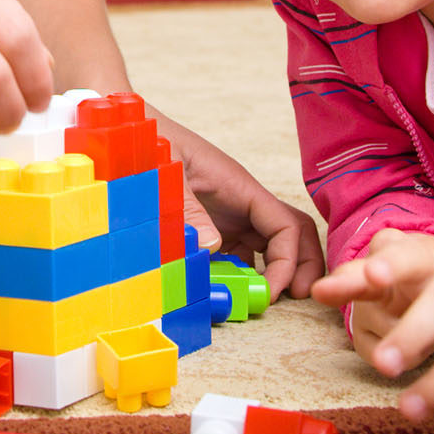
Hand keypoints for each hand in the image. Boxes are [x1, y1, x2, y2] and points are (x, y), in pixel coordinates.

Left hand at [154, 113, 324, 300]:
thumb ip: (187, 208)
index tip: (272, 290)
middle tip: (295, 297)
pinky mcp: (213, 224)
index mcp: (240, 186)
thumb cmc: (154, 144)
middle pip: (289, 233)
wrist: (134, 133)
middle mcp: (242, 202)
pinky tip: (224, 288)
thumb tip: (211, 246)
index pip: (285, 224)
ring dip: (270, 272)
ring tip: (257, 301)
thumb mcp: (167, 174)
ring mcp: (229, 214)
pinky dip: (239, 272)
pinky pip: (238, 251)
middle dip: (299, 265)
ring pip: (267, 245)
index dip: (288, 260)